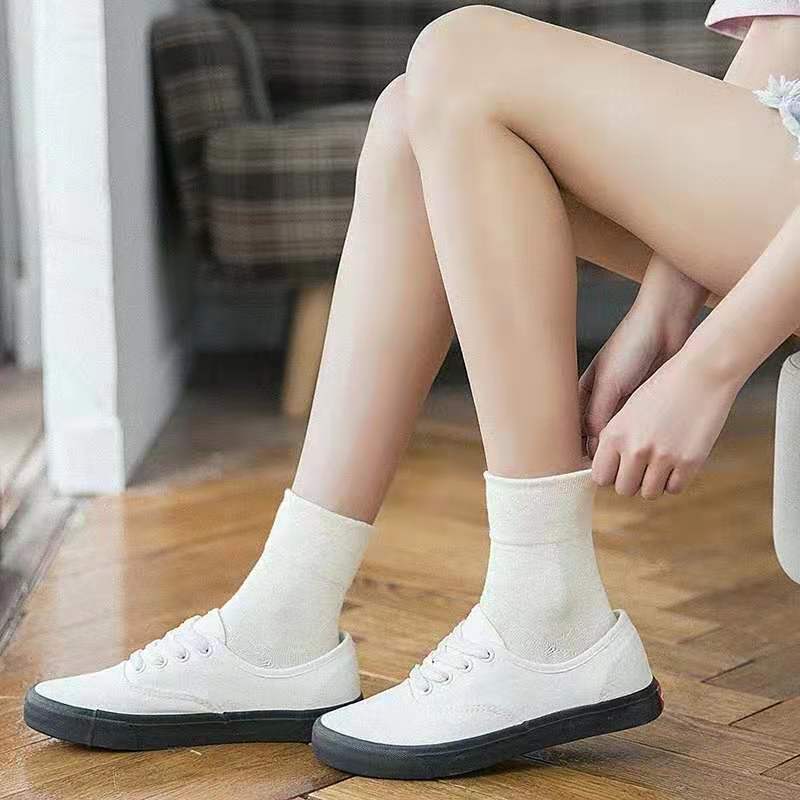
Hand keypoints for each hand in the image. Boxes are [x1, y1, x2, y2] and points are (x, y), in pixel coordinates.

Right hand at [579, 305, 691, 457]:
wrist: (666, 324)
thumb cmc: (631, 347)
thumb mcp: (609, 382)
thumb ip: (598, 415)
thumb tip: (593, 448)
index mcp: (583, 393)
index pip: (573, 429)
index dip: (576, 449)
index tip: (582, 468)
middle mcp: (600, 400)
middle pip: (594, 437)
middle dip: (599, 453)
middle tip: (607, 472)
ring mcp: (623, 404)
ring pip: (617, 437)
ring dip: (621, 450)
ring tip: (626, 466)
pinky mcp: (645, 406)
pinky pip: (638, 430)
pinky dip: (638, 441)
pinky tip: (643, 452)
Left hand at [591, 352, 740, 497]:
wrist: (702, 373)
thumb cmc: (664, 390)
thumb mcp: (628, 412)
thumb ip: (616, 442)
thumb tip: (606, 476)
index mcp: (614, 434)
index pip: (600, 476)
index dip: (611, 475)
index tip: (619, 469)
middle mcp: (634, 448)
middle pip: (624, 489)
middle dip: (632, 481)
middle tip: (643, 466)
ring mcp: (662, 457)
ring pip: (649, 493)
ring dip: (654, 482)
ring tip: (661, 461)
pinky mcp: (689, 462)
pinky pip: (674, 489)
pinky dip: (675, 480)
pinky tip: (677, 460)